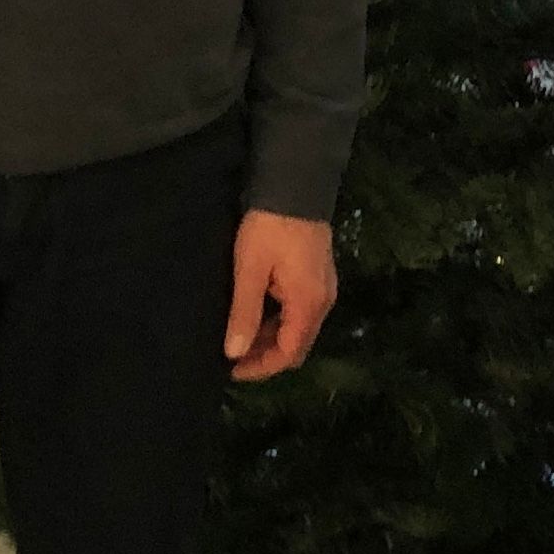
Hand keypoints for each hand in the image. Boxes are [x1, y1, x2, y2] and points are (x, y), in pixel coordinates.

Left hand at [225, 210, 337, 381]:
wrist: (295, 184)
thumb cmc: (269, 227)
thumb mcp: (250, 271)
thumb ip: (244, 313)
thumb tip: (234, 352)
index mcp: (308, 305)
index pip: (288, 354)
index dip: (260, 368)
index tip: (230, 369)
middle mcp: (322, 303)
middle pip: (296, 346)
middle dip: (265, 356)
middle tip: (231, 355)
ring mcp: (323, 289)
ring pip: (298, 329)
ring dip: (271, 338)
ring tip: (238, 336)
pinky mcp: (318, 277)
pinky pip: (299, 312)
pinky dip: (279, 321)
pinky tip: (255, 314)